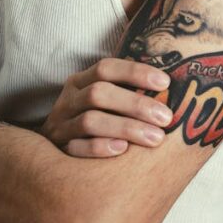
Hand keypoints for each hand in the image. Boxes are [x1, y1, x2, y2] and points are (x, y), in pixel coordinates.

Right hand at [40, 57, 172, 157]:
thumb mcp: (101, 101)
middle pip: (99, 94)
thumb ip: (125, 91)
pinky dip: (100, 148)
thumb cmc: (92, 121)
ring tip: (155, 138)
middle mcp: (68, 100)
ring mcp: (61, 126)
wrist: (49, 154)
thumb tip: (173, 87)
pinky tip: (122, 150)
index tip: (165, 82)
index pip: (106, 68)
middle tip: (166, 117)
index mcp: (80, 81)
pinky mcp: (59, 151)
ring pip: (90, 121)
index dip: (135, 72)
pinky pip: (76, 148)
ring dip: (125, 127)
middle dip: (135, 104)